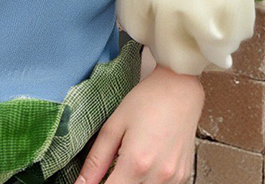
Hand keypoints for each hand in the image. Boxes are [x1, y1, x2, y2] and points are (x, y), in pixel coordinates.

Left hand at [75, 64, 203, 183]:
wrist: (179, 90)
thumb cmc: (146, 101)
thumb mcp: (114, 125)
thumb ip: (97, 159)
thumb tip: (81, 183)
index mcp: (136, 162)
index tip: (91, 182)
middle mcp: (157, 176)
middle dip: (115, 183)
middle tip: (111, 169)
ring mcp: (174, 179)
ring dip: (132, 183)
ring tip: (128, 164)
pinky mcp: (183, 178)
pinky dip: (148, 182)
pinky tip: (144, 165)